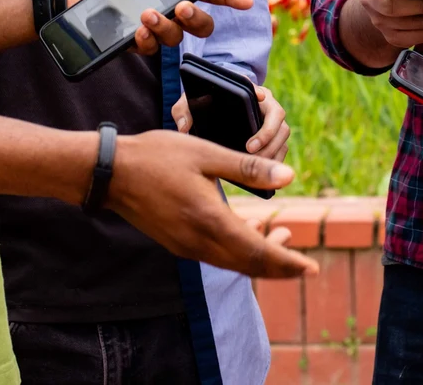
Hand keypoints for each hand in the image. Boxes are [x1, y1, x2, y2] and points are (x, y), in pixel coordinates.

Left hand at [67, 0, 254, 54]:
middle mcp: (168, 6)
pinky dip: (148, 39)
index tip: (247, 1)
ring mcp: (151, 25)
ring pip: (176, 38)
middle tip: (183, 7)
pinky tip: (138, 29)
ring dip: (168, 28)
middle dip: (198, 19)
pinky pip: (151, 47)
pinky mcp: (133, 40)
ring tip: (148, 14)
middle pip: (200, 23)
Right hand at [109, 130, 316, 278]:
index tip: (311, 268)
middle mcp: (198, 241)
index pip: (257, 253)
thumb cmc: (158, 157)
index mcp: (210, 220)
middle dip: (279, 266)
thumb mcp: (206, 154)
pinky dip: (237, 248)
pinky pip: (216, 253)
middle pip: (248, 265)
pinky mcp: (177, 242)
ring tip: (281, 236)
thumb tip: (288, 176)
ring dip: (258, 256)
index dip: (288, 263)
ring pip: (232, 261)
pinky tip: (247, 227)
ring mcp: (186, 245)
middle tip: (303, 262)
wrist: (111, 172)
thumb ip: (249, 168)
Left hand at [172, 85, 291, 161]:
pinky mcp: (274, 139)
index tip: (258, 99)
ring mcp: (272, 122)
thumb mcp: (190, 103)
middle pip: (278, 116)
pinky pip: (281, 149)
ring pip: (283, 134)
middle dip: (267, 134)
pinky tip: (261, 171)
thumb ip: (182, 110)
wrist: (215, 115)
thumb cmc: (204, 105)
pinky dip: (275, 160)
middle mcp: (266, 105)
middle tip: (249, 150)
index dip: (261, 95)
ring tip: (256, 164)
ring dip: (273, 150)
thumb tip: (184, 126)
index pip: (259, 90)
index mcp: (250, 92)